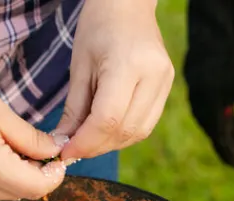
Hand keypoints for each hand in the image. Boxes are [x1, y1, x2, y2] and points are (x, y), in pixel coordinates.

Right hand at [0, 52, 66, 200]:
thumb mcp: (0, 112)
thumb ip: (30, 139)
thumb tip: (53, 152)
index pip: (35, 188)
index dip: (52, 176)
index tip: (58, 159)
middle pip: (17, 195)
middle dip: (34, 176)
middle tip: (40, 150)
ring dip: (12, 179)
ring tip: (13, 148)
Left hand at [54, 0, 173, 160]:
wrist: (128, 5)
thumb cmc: (98, 27)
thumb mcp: (79, 66)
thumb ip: (74, 109)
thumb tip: (65, 144)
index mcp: (128, 64)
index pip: (107, 119)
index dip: (85, 142)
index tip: (65, 153)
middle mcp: (153, 76)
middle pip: (125, 130)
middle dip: (96, 147)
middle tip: (73, 150)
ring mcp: (165, 82)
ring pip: (138, 132)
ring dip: (111, 144)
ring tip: (88, 140)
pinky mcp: (168, 88)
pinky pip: (146, 124)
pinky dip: (124, 134)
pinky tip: (106, 130)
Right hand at [183, 0, 233, 167]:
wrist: (223, 19)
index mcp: (207, 108)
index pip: (218, 139)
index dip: (230, 154)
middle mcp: (196, 99)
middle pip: (213, 126)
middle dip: (230, 138)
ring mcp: (195, 83)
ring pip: (211, 112)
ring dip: (228, 122)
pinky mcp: (198, 70)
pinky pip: (208, 98)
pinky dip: (222, 107)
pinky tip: (233, 103)